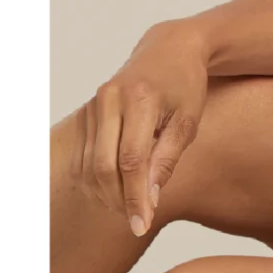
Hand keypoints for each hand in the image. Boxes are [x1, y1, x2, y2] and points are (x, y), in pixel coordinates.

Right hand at [73, 25, 208, 237]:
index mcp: (141, 99)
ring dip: (105, 192)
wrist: (170, 48)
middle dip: (118, 199)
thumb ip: (167, 159)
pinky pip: (84, 153)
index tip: (142, 224)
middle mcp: (112, 98)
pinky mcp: (89, 109)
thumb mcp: (188, 121)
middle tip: (137, 220)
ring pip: (89, 162)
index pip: (131, 160)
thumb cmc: (186, 85)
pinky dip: (96, 178)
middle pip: (103, 165)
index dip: (134, 196)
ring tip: (128, 208)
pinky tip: (113, 191)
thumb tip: (150, 200)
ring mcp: (96, 102)